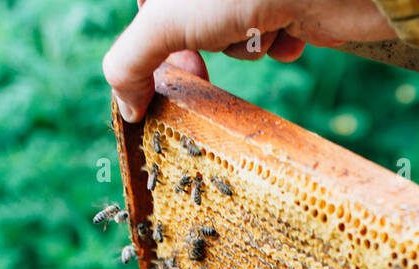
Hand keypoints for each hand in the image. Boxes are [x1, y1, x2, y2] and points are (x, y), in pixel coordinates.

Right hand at [103, 0, 397, 121]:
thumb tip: (125, 109)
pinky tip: (292, 31)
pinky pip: (273, 40)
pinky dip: (281, 43)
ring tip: (263, 24)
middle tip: (206, 61)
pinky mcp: (293, 7)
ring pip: (233, 38)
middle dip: (204, 46)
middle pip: (190, 29)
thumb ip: (131, 61)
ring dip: (246, 44)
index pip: (150, 11)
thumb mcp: (167, 19)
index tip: (170, 70)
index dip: (155, 43)